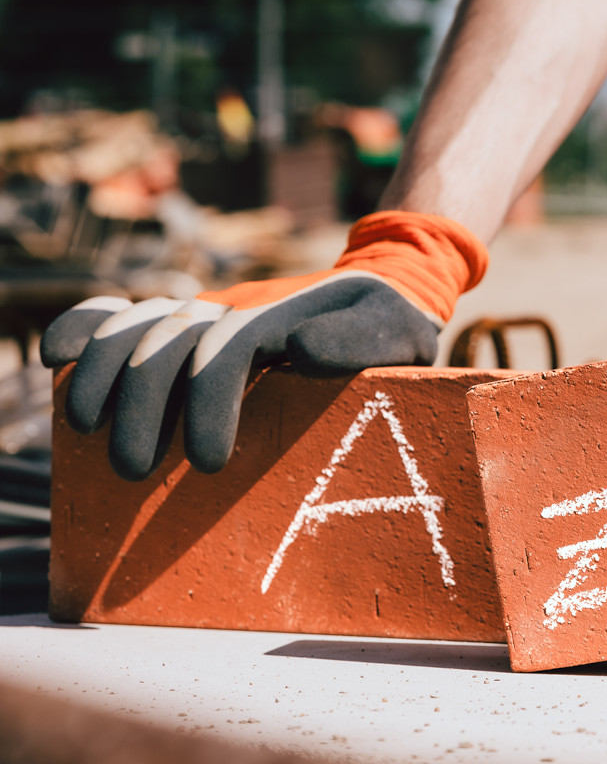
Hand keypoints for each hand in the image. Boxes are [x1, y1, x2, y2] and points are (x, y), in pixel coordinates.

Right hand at [41, 211, 486, 479]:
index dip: (210, 405)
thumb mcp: (397, 332)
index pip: (227, 351)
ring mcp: (205, 312)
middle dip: (142, 407)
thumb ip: (359, 341)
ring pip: (135, 329)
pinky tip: (51, 357)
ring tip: (83, 430)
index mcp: (280, 316)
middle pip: (168, 344)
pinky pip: (126, 314)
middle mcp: (233, 308)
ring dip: (99, 374)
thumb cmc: (391, 326)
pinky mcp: (189, 323)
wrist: (381, 291)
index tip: (212, 464)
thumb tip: (299, 349)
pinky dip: (85, 327)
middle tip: (136, 472)